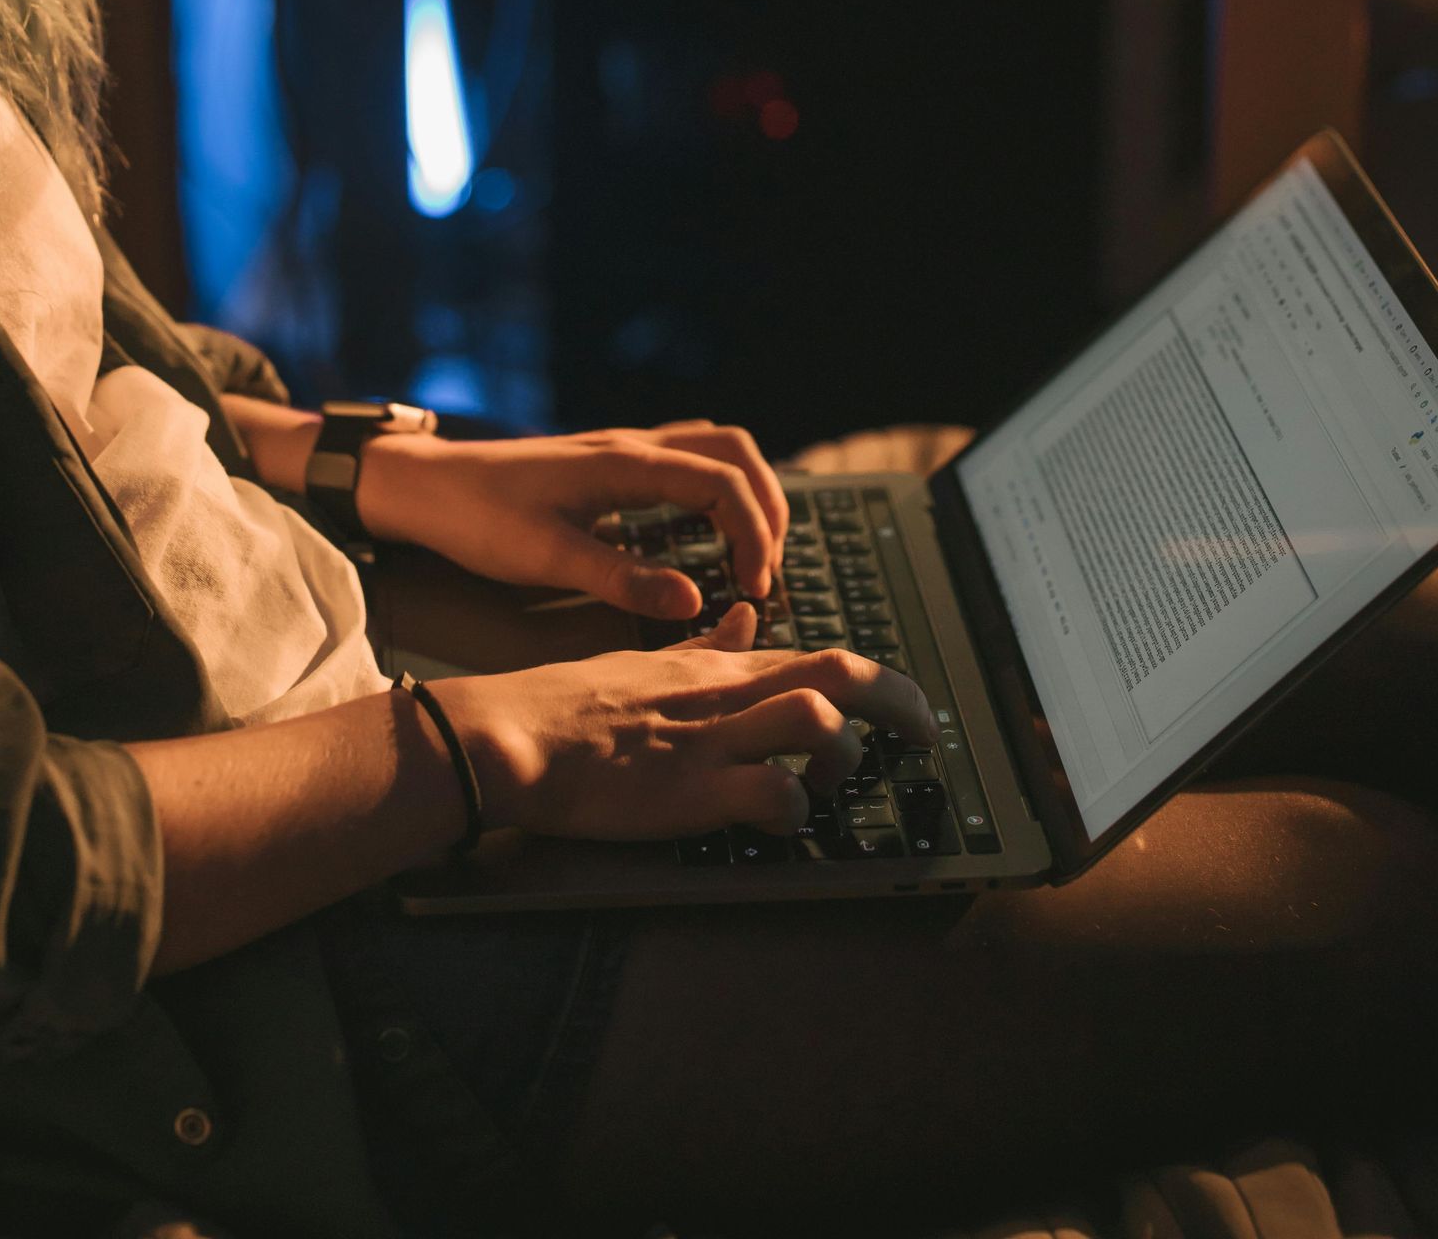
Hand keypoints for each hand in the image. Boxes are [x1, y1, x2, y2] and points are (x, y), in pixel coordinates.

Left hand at [354, 419, 790, 615]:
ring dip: (745, 492)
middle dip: (766, 506)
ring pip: (711, 447)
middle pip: (733, 450)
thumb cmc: (478, 519)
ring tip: (749, 553)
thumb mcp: (547, 559)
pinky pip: (683, 459)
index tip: (755, 589)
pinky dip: (714, 488)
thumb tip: (698, 602)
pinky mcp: (607, 464)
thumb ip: (623, 581)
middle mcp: (632, 446)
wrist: (424, 485)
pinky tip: (704, 532)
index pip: (723, 482)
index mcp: (626, 463)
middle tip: (764, 570)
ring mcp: (620, 449)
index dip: (755, 534)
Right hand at [432, 607, 934, 842]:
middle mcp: (727, 694)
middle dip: (901, 703)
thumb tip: (746, 616)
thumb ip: (705, 647)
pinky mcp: (690, 788)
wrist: (512, 733)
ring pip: (816, 716)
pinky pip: (769, 792)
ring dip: (841, 755)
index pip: (824, 654)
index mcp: (721, 667)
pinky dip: (794, 810)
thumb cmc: (571, 703)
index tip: (910, 712)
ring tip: (827, 787)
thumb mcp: (647, 660)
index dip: (883, 682)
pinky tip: (782, 822)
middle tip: (925, 740)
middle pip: (842, 672)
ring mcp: (711, 738)